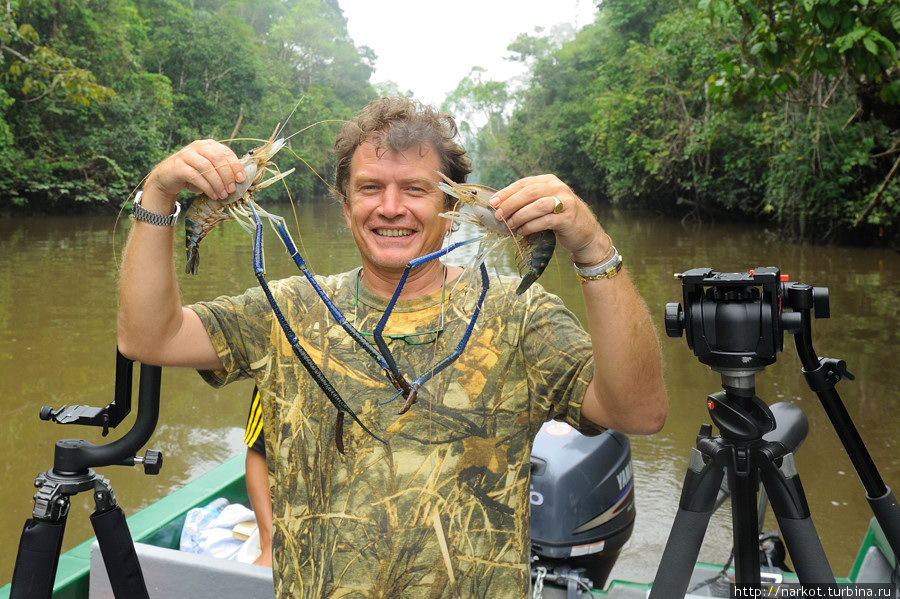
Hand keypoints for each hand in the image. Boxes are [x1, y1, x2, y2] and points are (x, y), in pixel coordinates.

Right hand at [144, 139, 245, 204]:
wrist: (167, 179)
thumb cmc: (194, 175)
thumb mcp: (210, 171)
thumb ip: (223, 172)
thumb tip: (241, 182)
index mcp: (209, 145)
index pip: (226, 152)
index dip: (235, 166)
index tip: (241, 180)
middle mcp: (198, 146)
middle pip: (217, 159)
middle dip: (227, 176)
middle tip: (231, 190)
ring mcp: (186, 155)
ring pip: (207, 168)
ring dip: (218, 183)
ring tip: (222, 195)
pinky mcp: (178, 166)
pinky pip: (196, 176)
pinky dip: (207, 187)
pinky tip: (212, 195)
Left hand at [489, 174, 611, 265]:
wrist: (586, 233)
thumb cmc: (559, 218)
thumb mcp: (544, 204)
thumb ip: (527, 202)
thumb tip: (499, 206)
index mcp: (549, 181)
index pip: (524, 183)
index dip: (506, 192)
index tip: (492, 203)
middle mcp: (558, 188)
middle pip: (529, 192)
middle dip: (510, 204)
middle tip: (499, 216)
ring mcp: (565, 202)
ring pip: (537, 206)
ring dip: (519, 216)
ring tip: (509, 226)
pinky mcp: (568, 219)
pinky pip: (545, 221)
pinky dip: (530, 227)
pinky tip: (522, 232)